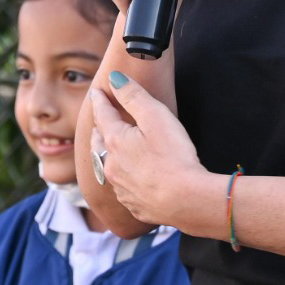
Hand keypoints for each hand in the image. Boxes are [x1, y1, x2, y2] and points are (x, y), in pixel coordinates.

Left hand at [88, 71, 208, 225]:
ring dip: (106, 155)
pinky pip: (121, 187)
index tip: (96, 92)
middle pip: (98, 142)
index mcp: (115, 141)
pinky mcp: (133, 205)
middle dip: (98, 129)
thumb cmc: (174, 156)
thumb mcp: (155, 116)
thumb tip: (114, 79)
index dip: (100, 101)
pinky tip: (127, 178)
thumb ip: (133, 95)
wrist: (187, 202)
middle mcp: (111, 165)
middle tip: (99, 120)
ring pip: (106, 166)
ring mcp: (120, 188)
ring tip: (109, 148)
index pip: (102, 114)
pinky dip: (121, 177)